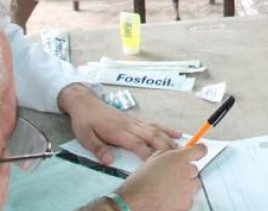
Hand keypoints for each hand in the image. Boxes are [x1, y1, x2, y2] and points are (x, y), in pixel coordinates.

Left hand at [59, 84, 180, 163]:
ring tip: (182, 148)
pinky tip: (177, 133)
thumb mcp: (85, 137)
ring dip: (170, 139)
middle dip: (166, 147)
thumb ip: (98, 149)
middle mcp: (130, 126)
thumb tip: (109, 161)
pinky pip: (154, 124)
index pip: (137, 144)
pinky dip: (167, 129)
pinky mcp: (135, 120)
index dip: (148, 155)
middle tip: (178, 157)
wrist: (84, 103)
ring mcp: (134, 122)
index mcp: (118, 131)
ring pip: (156, 130)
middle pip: (152, 136)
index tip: (158, 165)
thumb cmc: (85, 121)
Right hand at [114, 145, 206, 210]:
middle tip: (172, 178)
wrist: (134, 202)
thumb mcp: (152, 160)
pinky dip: (182, 199)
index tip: (199, 152)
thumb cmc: (139, 183)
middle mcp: (186, 172)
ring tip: (169, 190)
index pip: (200, 150)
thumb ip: (168, 154)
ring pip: (194, 185)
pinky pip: (189, 199)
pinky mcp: (187, 204)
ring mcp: (188, 190)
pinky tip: (169, 199)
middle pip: (195, 170)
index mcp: (178, 159)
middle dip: (186, 173)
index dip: (199, 151)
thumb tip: (175, 153)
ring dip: (185, 186)